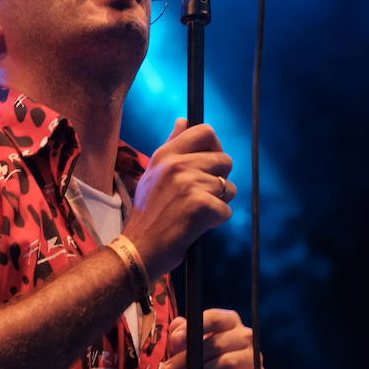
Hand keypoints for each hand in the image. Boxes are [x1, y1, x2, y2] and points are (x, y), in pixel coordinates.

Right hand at [124, 119, 235, 279]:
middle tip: (201, 196)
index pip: (206, 132)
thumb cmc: (148, 213)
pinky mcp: (200, 205)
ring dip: (218, 203)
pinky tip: (196, 226)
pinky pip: (226, 210)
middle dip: (221, 180)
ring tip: (195, 213)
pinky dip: (216, 221)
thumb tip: (184, 119)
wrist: (139, 248)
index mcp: (166, 154)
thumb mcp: (154, 172)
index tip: (211, 163)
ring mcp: (189, 184)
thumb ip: (172, 144)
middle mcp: (177, 165)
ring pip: (229, 187)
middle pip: (225, 160)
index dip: (216, 147)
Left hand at [160, 308, 267, 368]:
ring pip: (227, 363)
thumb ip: (180, 336)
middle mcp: (245, 336)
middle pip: (217, 343)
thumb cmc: (197, 368)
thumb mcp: (184, 351)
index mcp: (229, 322)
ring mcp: (255, 358)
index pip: (215, 317)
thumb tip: (177, 329)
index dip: (194, 327)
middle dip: (188, 358)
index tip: (175, 341)